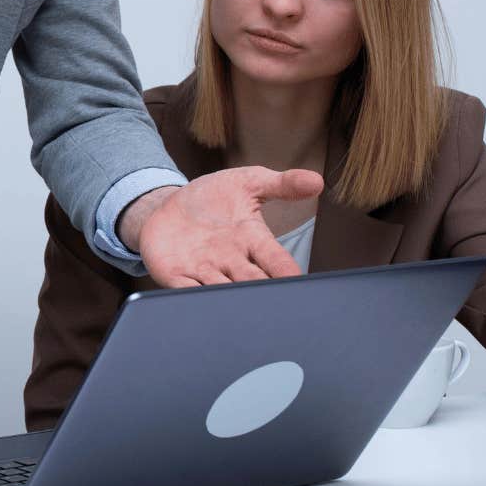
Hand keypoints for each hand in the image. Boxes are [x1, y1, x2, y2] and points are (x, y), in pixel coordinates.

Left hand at [123, 167, 323, 286]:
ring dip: (230, 298)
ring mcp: (204, 269)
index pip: (276, 260)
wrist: (168, 205)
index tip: (296, 280)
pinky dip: (191, 295)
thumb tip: (317, 180)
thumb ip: (281, 184)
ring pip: (222, 290)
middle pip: (253, 282)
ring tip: (237, 305)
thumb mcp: (249, 183)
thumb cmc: (214, 197)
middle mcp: (231, 261)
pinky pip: (185, 288)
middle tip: (270, 303)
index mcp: (252, 240)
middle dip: (262, 292)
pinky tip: (197, 301)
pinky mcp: (176, 274)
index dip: (286, 270)